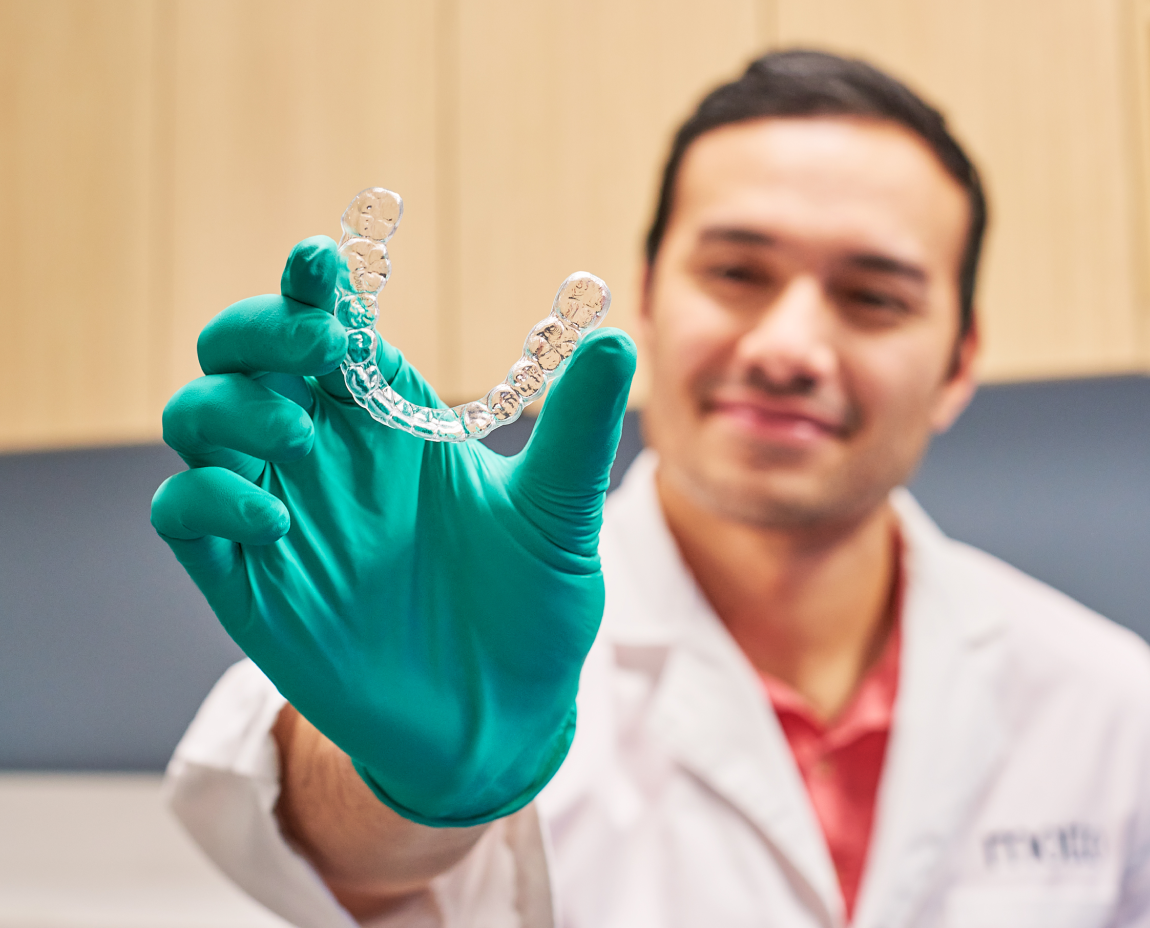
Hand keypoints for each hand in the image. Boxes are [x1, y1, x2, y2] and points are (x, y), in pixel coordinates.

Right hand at [152, 236, 635, 825]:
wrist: (499, 719)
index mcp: (392, 423)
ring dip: (228, 404)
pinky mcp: (249, 584)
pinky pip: (185, 514)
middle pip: (243, 357)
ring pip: (198, 420)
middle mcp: (327, 457)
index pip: (330, 329)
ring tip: (298, 430)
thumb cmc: (529, 609)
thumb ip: (573, 431)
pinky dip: (209, 498)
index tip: (322, 261)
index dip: (311, 286)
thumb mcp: (559, 516)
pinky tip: (276, 519)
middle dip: (257, 329)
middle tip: (312, 342)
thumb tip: (614, 338)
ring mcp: (281, 515)